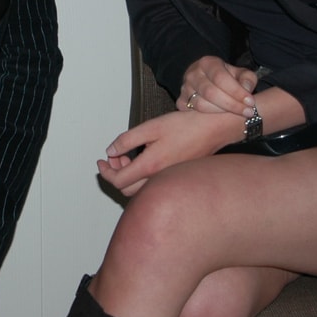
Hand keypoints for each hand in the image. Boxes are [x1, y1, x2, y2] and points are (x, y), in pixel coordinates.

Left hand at [98, 109, 237, 195]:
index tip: (101, 160)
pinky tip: (142, 160)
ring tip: (126, 157)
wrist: (215, 128)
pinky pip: (152, 187)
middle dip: (115, 173)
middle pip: (126, 190)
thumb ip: (127, 140)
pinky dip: (141, 177)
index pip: (118, 181)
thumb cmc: (186, 126)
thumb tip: (111, 151)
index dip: (105, 171)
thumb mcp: (151, 127)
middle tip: (113, 156)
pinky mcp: (176, 179)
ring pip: (140, 191)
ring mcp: (169, 182)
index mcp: (151, 166)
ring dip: (127, 176)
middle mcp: (160, 180)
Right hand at [177, 56, 256, 114]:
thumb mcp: (241, 74)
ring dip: (221, 113)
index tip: (250, 102)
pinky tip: (221, 118)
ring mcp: (184, 88)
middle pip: (210, 92)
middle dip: (232, 104)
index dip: (236, 91)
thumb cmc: (228, 78)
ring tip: (238, 115)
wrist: (210, 81)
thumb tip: (246, 88)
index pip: (220, 77)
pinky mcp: (181, 101)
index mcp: (207, 63)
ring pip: (201, 105)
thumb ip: (247, 79)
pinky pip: (192, 113)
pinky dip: (207, 117)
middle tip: (248, 112)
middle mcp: (192, 74)